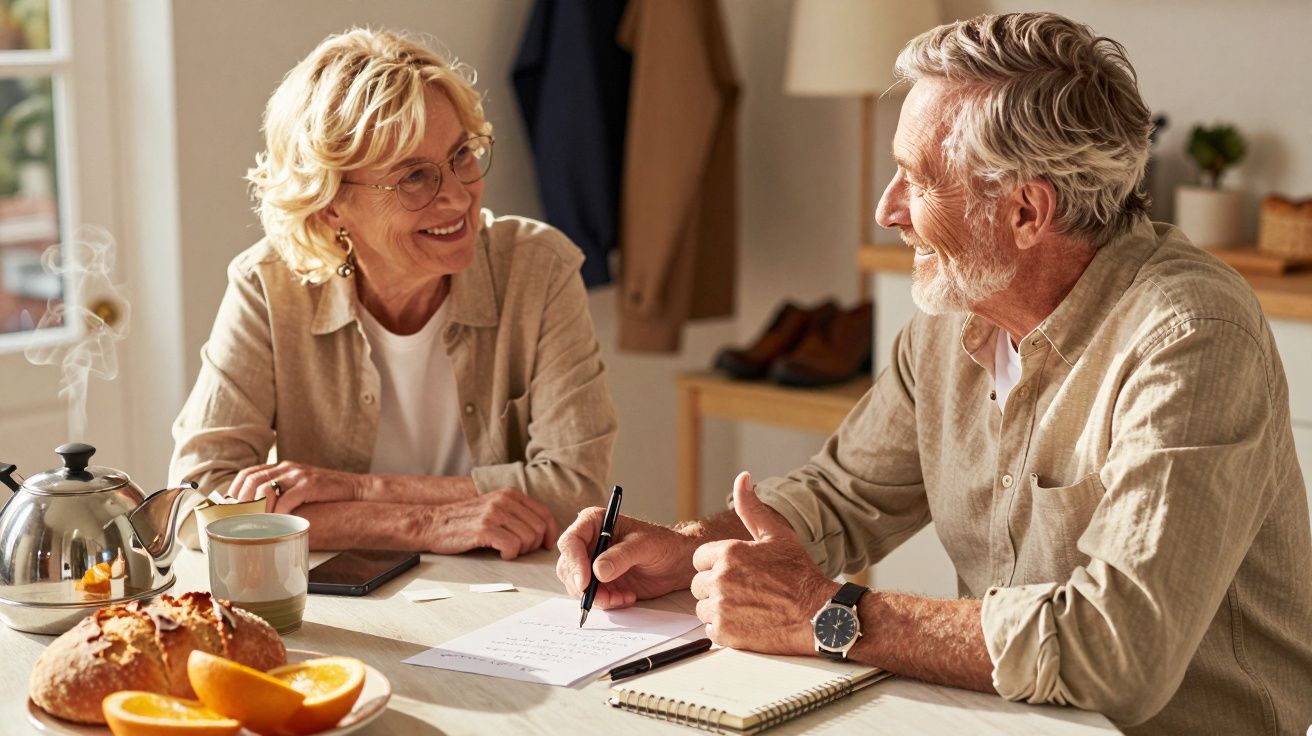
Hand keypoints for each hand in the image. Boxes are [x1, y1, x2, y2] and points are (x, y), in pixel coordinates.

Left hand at [228, 461, 363, 513]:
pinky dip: (277, 512)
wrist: (355, 489)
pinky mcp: (310, 484)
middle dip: (241, 502)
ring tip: (252, 523)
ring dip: (256, 508)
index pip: (248, 474)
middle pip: (252, 480)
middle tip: (237, 520)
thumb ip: (281, 493)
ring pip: (266, 488)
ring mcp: (298, 475)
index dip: (235, 491)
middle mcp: (287, 468)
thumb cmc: (326, 493)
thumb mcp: (300, 487)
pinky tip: (275, 522)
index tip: (229, 509)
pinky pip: (286, 499)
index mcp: (281, 467)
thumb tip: (258, 513)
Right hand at [426, 488, 558, 559]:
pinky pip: (512, 546)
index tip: (546, 546)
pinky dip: (510, 554)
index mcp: (510, 494)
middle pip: (539, 528)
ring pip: (528, 538)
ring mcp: (493, 513)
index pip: (544, 513)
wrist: (432, 523)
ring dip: (521, 551)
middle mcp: (504, 500)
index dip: (550, 533)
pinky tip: (501, 554)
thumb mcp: (494, 508)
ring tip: (506, 550)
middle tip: (518, 550)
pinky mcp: (483, 529)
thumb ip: (517, 513)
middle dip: (533, 545)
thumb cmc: (465, 521)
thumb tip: (544, 532)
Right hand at [555, 510, 699, 609]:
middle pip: (568, 566)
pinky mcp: (599, 582)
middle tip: (604, 597)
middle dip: (583, 586)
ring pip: (577, 585)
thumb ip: (621, 556)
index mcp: (594, 523)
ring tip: (622, 596)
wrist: (676, 563)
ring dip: (596, 597)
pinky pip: (592, 597)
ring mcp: (591, 564)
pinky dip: (606, 602)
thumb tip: (598, 571)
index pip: (571, 541)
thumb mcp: (644, 546)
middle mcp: (588, 543)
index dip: (574, 563)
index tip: (585, 582)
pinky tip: (627, 597)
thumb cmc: (662, 544)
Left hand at [690, 472, 839, 654]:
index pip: (700, 559)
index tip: (737, 573)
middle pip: (699, 584)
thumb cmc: (800, 575)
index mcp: (729, 553)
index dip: (717, 566)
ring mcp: (722, 607)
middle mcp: (721, 579)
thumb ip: (751, 508)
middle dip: (716, 588)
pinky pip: (710, 630)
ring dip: (719, 609)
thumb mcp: (777, 535)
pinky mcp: (726, 633)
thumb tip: (742, 478)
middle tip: (745, 591)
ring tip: (748, 607)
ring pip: (703, 607)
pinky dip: (725, 629)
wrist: (819, 615)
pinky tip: (747, 622)